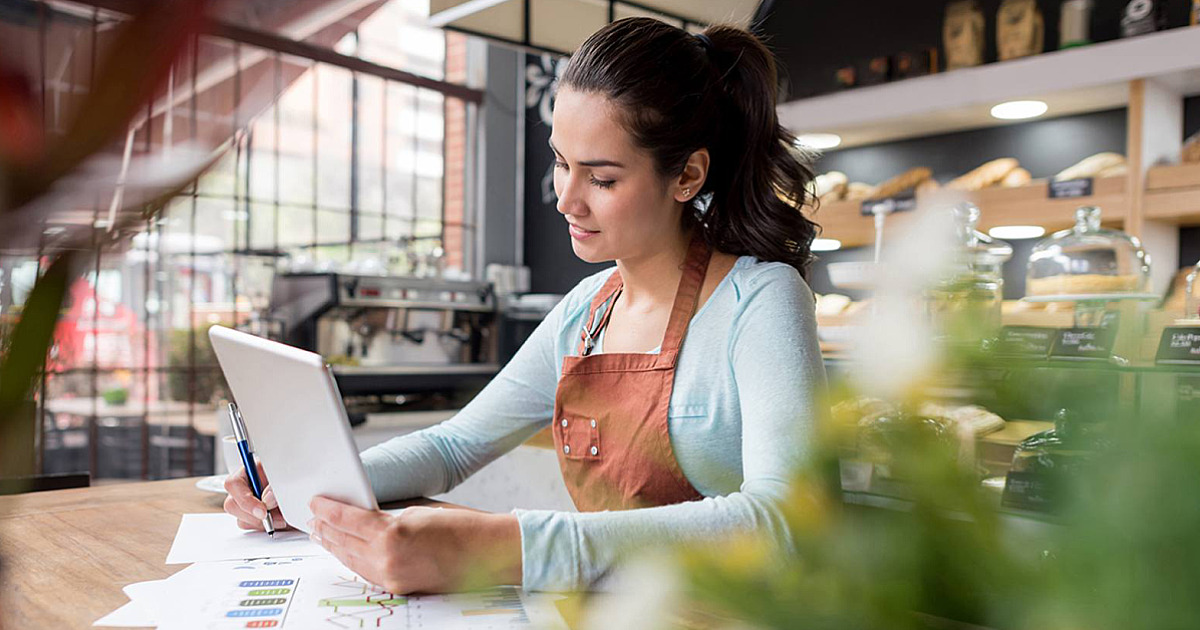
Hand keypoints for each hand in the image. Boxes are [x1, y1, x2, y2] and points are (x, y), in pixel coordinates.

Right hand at [222, 461, 288, 530]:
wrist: (301, 489)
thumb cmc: (291, 476)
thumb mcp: (284, 475)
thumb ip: (274, 486)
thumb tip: (267, 499)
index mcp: (248, 472)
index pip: (233, 484)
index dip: (245, 500)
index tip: (262, 511)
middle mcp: (243, 488)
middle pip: (232, 505)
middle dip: (254, 516)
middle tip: (276, 517)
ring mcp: (245, 504)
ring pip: (242, 520)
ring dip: (263, 523)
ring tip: (282, 517)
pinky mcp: (251, 517)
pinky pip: (251, 527)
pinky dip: (265, 527)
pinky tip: (279, 521)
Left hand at [308, 496, 521, 593]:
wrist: (487, 552)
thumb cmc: (461, 526)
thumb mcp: (418, 510)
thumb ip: (387, 515)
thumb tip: (363, 515)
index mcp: (392, 533)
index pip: (348, 519)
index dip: (328, 510)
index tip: (316, 502)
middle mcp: (387, 558)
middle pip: (344, 542)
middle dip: (325, 529)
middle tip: (312, 518)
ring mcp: (392, 576)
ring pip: (351, 560)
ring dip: (334, 546)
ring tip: (322, 535)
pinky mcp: (399, 587)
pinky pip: (367, 572)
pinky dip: (353, 560)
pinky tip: (346, 552)